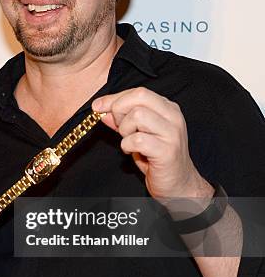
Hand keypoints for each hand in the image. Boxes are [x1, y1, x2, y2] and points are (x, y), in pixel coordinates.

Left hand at [92, 87, 212, 199]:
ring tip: (129, 141)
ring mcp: (172, 133)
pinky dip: (127, 145)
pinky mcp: (167, 151)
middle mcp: (173, 117)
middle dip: (120, 110)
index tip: (98, 106)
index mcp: (167, 109)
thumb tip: (102, 109)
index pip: (139, 92)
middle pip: (139, 97)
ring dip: (125, 130)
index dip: (114, 98)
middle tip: (119, 127)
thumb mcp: (137, 134)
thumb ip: (121, 120)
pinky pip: (137, 140)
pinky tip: (133, 152)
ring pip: (137, 116)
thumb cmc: (158, 159)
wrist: (178, 184)